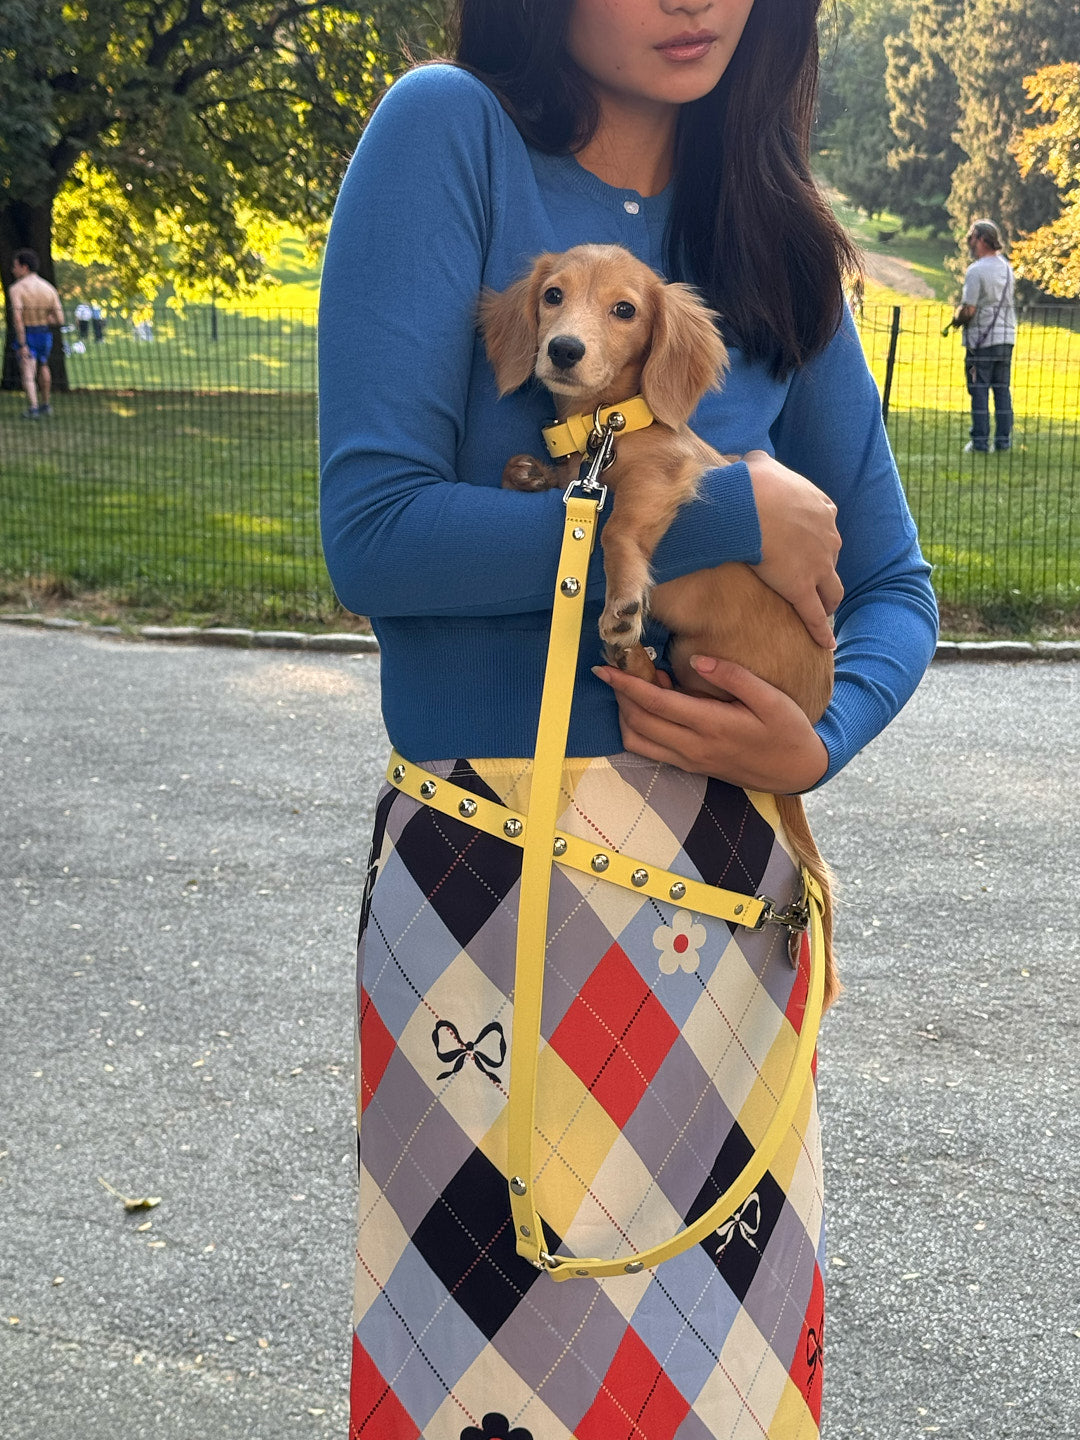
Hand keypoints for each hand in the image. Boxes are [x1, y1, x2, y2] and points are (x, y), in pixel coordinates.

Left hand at [594, 656, 829, 792]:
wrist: (798, 771)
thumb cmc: (787, 730)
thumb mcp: (771, 698)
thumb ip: (733, 677)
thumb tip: (698, 660)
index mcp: (711, 726)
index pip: (655, 704)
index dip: (626, 685)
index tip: (605, 668)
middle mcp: (694, 748)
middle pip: (637, 723)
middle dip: (620, 695)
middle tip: (620, 668)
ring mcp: (690, 761)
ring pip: (638, 741)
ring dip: (627, 714)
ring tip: (637, 686)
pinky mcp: (691, 767)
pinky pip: (651, 750)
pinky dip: (641, 727)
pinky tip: (657, 704)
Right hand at [744, 450, 841, 649]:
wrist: (749, 505)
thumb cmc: (750, 482)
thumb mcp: (758, 462)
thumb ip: (756, 464)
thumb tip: (741, 461)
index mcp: (820, 508)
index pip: (825, 525)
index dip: (816, 537)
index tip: (806, 545)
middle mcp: (827, 537)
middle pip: (831, 558)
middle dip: (823, 569)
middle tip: (812, 581)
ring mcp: (819, 566)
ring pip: (831, 590)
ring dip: (827, 601)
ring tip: (822, 612)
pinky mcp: (803, 589)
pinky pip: (815, 616)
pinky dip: (822, 632)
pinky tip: (825, 645)